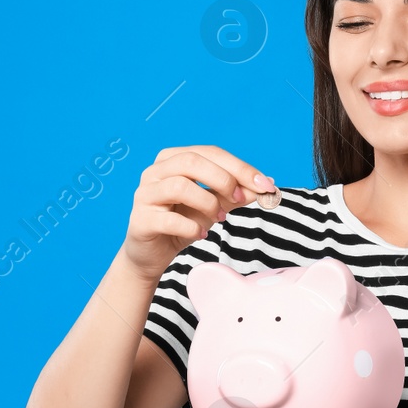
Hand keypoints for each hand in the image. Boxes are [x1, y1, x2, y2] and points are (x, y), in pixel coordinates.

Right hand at [121, 145, 274, 282]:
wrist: (153, 254)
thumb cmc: (183, 222)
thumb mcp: (215, 205)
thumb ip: (236, 194)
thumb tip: (267, 185)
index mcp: (173, 159)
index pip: (210, 153)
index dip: (240, 167)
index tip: (265, 184)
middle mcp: (155, 171)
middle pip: (192, 161)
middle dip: (223, 179)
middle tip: (238, 199)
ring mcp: (145, 194)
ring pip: (179, 186)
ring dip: (208, 203)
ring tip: (218, 218)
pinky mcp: (141, 220)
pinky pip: (170, 219)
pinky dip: (192, 227)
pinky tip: (200, 233)